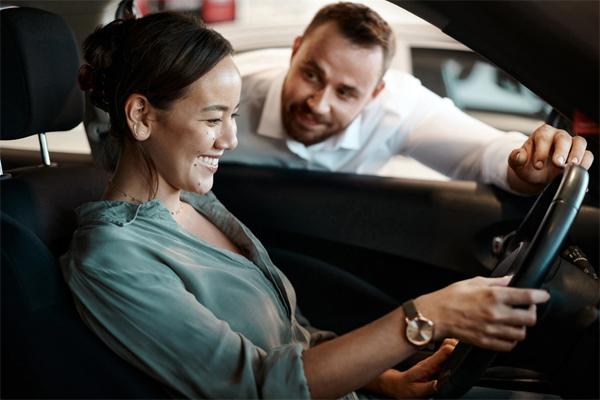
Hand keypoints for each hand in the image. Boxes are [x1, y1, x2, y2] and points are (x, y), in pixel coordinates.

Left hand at [366, 339, 457, 398]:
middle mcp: (431, 361)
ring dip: (456, 346)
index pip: (443, 351)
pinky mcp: (434, 364)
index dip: (454, 349)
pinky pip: (445, 354)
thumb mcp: (416, 391)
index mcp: (427, 365)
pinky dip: (452, 351)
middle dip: (457, 344)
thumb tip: (440, 386)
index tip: (462, 354)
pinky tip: (457, 354)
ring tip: (465, 350)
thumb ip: (429, 387)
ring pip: (447, 347)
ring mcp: (433, 361)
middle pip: (447, 344)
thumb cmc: (404, 387)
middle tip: (467, 349)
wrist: (397, 385)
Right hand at [415, 276, 549, 351]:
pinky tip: (504, 332)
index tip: (543, 296)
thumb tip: (511, 279)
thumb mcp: (474, 282)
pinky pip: (509, 345)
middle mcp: (495, 314)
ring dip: (521, 327)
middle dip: (531, 312)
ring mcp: (491, 330)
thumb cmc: (450, 297)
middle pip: (530, 318)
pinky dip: (510, 340)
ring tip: (514, 321)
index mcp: (494, 296)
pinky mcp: (486, 342)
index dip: (541, 296)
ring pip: (521, 334)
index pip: (527, 297)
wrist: (434, 315)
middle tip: (525, 308)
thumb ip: (497, 282)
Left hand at [507, 124, 593, 194]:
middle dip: (561, 151)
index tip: (538, 165)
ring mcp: (570, 144)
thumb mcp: (516, 163)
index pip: (544, 137)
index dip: (542, 151)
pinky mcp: (580, 155)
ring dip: (577, 154)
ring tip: (570, 166)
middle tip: (557, 164)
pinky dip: (585, 162)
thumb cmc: (527, 166)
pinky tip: (577, 170)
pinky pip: (588, 154)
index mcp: (541, 134)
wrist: (537, 176)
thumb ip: (515, 158)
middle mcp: (557, 136)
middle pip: (564, 138)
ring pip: (579, 142)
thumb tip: (520, 156)